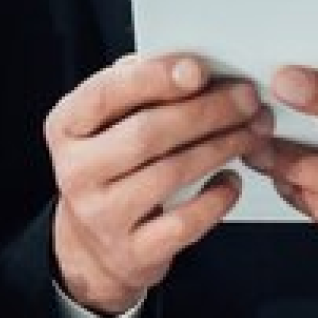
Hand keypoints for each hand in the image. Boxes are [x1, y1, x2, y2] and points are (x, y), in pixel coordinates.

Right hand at [47, 53, 264, 316]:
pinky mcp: (133, 252)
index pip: (105, 94)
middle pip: (147, 133)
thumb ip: (135, 91)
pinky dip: (216, 199)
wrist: (93, 245)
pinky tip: (232, 180)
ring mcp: (102, 215)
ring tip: (251, 131)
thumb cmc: (110, 167)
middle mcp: (76, 171)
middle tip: (246, 99)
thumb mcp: (105, 125)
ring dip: (220, 147)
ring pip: (170, 174)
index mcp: (66, 128)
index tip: (198, 69)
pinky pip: (185, 223)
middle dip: (205, 111)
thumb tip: (187, 65)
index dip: (153, 79)